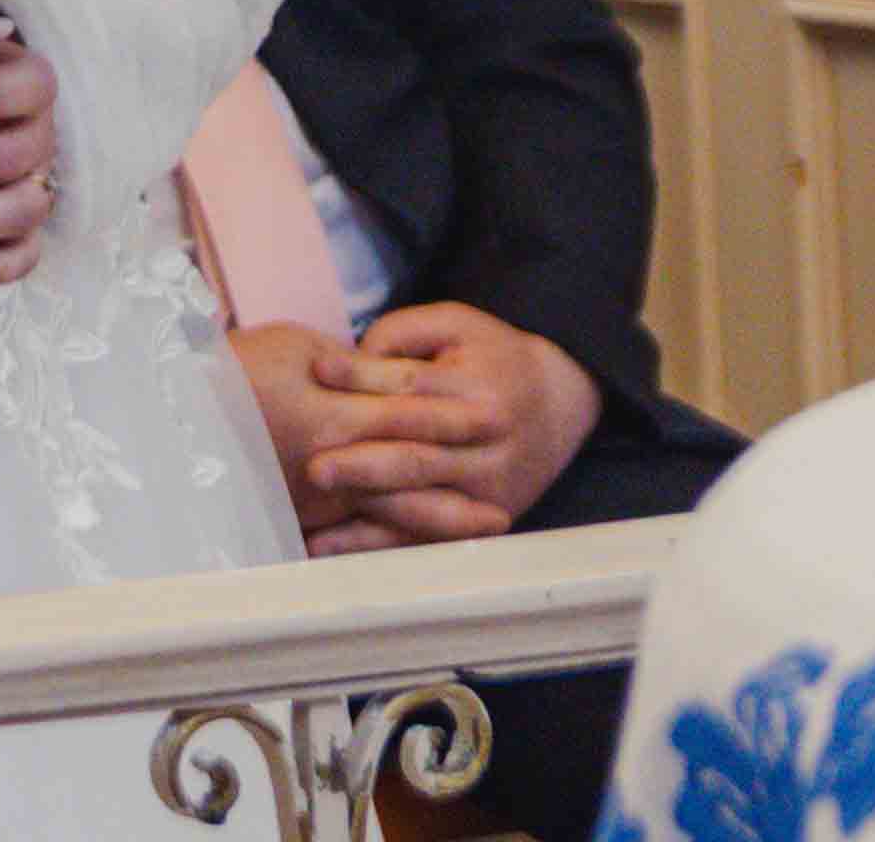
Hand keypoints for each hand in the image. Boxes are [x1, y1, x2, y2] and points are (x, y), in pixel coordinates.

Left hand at [240, 303, 600, 553]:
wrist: (560, 402)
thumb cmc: (491, 356)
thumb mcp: (455, 323)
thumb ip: (401, 334)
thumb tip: (347, 362)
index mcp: (480, 393)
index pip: (414, 387)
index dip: (363, 377)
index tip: (317, 369)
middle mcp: (488, 447)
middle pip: (418, 458)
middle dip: (364, 466)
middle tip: (314, 469)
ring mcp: (488, 490)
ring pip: (421, 507)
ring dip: (368, 519)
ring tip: (316, 527)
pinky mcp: (483, 519)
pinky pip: (425, 539)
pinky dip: (379, 546)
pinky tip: (337, 550)